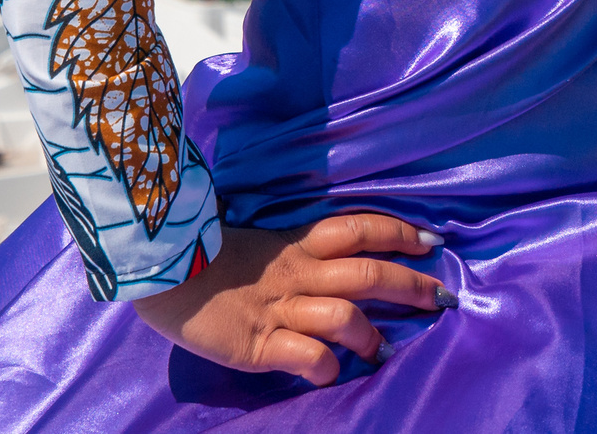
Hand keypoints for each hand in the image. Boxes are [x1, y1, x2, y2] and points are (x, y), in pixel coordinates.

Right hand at [132, 213, 449, 386]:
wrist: (155, 271)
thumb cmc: (202, 258)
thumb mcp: (256, 244)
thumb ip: (293, 252)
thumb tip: (334, 260)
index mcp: (294, 243)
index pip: (357, 228)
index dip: (398, 232)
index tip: (432, 240)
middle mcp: (296, 273)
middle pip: (367, 271)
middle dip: (411, 285)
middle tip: (441, 297)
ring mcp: (279, 309)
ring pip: (345, 317)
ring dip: (372, 334)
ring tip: (381, 349)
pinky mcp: (259, 344)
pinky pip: (308, 357)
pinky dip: (328, 366)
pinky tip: (331, 370)